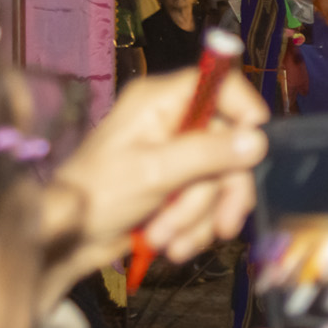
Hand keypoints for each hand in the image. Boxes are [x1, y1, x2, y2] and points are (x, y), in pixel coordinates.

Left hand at [43, 67, 267, 288]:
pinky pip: (212, 200)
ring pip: (223, 177)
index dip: (244, 110)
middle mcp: (174, 121)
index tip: (253, 147)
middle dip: (218, 193)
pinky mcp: (182, 183)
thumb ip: (207, 153)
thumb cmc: (97, 197)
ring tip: (170, 239)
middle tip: (220, 226)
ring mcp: (179, 154)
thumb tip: (257, 140)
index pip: (221, 83)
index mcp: (160, 101)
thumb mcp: (154, 172)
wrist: (70, 244)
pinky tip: (175, 243)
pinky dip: (197, 227)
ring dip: (201, 217)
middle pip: (230, 143)